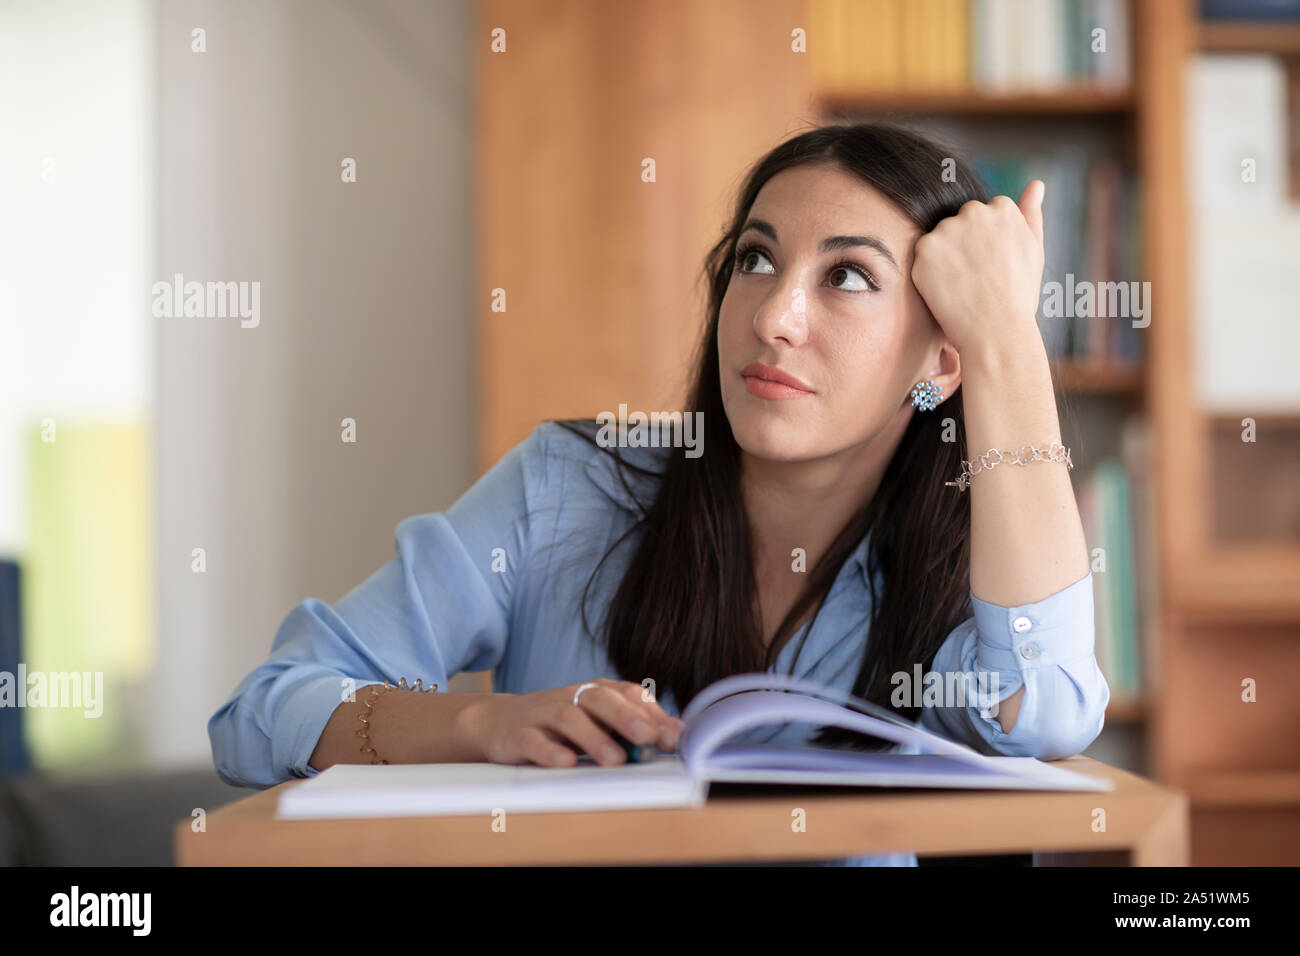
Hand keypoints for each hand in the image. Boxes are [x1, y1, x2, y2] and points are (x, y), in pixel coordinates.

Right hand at [462, 678, 682, 767]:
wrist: (499, 721)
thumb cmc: (561, 726)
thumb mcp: (598, 722)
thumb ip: (633, 729)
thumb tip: (676, 736)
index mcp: (595, 692)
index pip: (627, 694)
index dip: (651, 713)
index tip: (672, 737)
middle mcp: (571, 698)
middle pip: (600, 700)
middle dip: (627, 718)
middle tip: (648, 738)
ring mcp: (543, 714)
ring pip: (569, 719)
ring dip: (594, 739)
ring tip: (614, 760)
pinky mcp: (518, 734)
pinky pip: (533, 740)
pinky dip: (550, 751)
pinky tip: (567, 763)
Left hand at [909, 180, 1045, 360]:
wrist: (996, 332)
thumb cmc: (1018, 297)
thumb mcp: (1033, 251)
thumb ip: (1031, 214)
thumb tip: (1036, 184)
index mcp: (1002, 208)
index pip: (985, 214)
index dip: (985, 244)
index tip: (992, 266)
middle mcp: (974, 211)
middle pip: (959, 222)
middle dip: (963, 245)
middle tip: (975, 278)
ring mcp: (948, 229)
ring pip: (939, 239)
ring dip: (944, 258)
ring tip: (962, 286)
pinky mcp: (925, 249)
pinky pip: (921, 256)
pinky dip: (928, 273)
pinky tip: (947, 290)